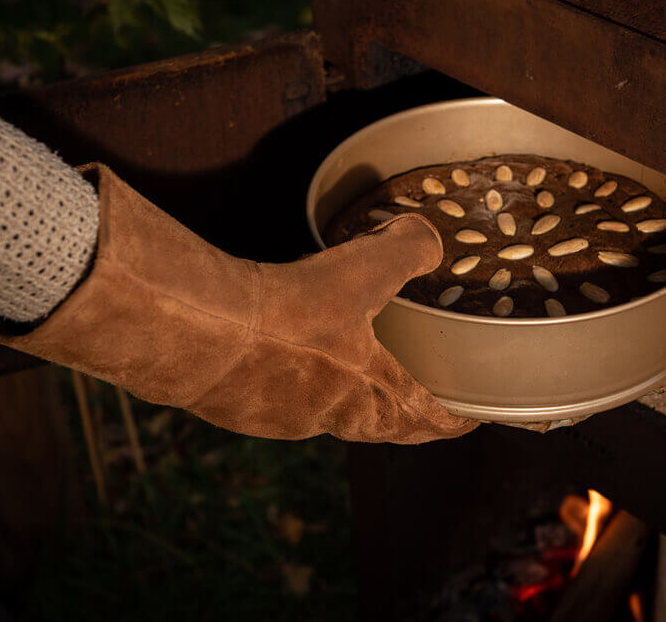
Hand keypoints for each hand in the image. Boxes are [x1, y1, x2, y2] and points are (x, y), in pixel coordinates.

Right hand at [0, 163, 477, 442]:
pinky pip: (272, 400)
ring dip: (338, 397)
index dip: (455, 419)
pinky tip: (273, 354)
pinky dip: (285, 382)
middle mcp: (329, 419)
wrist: (194, 333)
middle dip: (399, 413)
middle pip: (378, 426)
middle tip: (414, 395)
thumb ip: (406, 251)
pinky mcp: (234, 409)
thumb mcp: (359, 269)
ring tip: (341, 369)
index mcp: (371, 396)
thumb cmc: (288, 312)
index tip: (472, 417)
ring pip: (322, 414)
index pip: (429, 421)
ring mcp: (278, 419)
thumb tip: (427, 239)